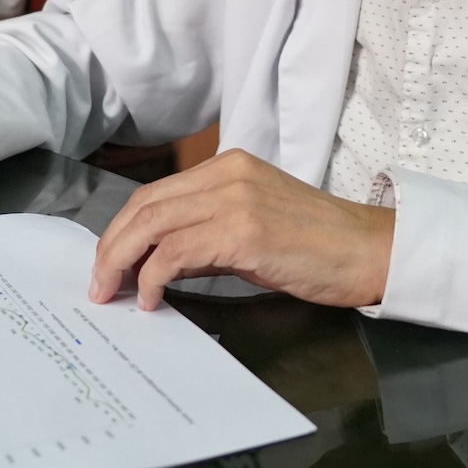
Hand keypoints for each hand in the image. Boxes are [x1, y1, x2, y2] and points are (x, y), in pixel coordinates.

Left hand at [88, 150, 393, 310]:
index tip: (107, 264)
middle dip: (111, 247)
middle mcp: (228, 175)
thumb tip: (159, 263)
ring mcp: (235, 199)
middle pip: (145, 206)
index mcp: (229, 167)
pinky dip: (152, 277)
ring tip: (111, 294)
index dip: (122, 230)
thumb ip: (208, 236)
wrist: (370, 251)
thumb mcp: (255, 227)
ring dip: (121, 263)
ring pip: (153, 224)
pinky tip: (150, 300)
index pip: (156, 194)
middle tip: (97, 284)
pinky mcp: (243, 231)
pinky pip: (176, 252)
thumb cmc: (320, 246)